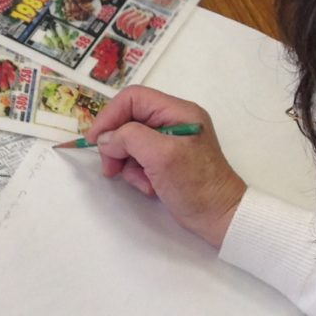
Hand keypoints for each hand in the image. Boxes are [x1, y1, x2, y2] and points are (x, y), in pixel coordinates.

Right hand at [83, 86, 245, 247]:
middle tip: (111, 168)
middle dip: (117, 144)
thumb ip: (130, 138)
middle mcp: (174, 121)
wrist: (219, 217)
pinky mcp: (166, 159)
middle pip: (129, 120)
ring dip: (127, 163)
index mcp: (178, 111)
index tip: (96, 141)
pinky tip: (149, 186)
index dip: (110, 116)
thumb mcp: (161, 156)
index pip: (133, 98)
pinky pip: (138, 158)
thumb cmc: (195, 185)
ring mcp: (170, 141)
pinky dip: (137, 173)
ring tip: (139, 181)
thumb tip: (106, 139)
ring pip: (130, 141)